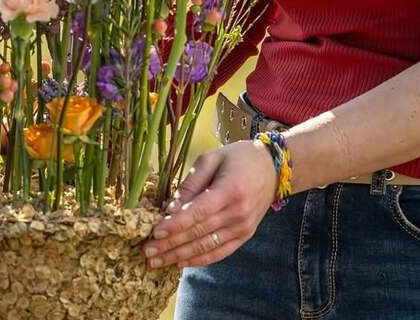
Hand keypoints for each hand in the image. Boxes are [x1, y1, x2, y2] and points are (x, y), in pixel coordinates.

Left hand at [142, 139, 277, 268]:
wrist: (272, 168)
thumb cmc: (238, 158)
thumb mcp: (212, 158)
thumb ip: (191, 183)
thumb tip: (171, 208)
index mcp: (230, 191)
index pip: (198, 213)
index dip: (175, 225)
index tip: (154, 231)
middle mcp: (238, 213)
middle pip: (199, 233)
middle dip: (170, 244)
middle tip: (147, 251)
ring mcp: (243, 228)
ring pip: (206, 247)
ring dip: (179, 256)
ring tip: (157, 261)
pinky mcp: (245, 236)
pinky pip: (220, 253)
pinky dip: (199, 260)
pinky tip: (181, 263)